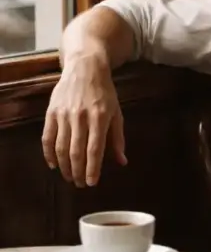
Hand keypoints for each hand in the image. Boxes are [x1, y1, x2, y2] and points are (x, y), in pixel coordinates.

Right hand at [42, 53, 126, 186]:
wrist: (85, 68)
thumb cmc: (105, 92)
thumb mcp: (117, 113)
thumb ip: (118, 139)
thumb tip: (122, 162)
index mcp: (100, 118)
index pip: (95, 150)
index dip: (92, 169)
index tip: (91, 183)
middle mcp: (81, 117)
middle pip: (76, 152)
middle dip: (78, 172)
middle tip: (80, 184)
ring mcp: (64, 114)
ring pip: (61, 147)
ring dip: (65, 166)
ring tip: (69, 177)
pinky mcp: (52, 112)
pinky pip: (47, 137)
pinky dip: (49, 153)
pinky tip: (53, 165)